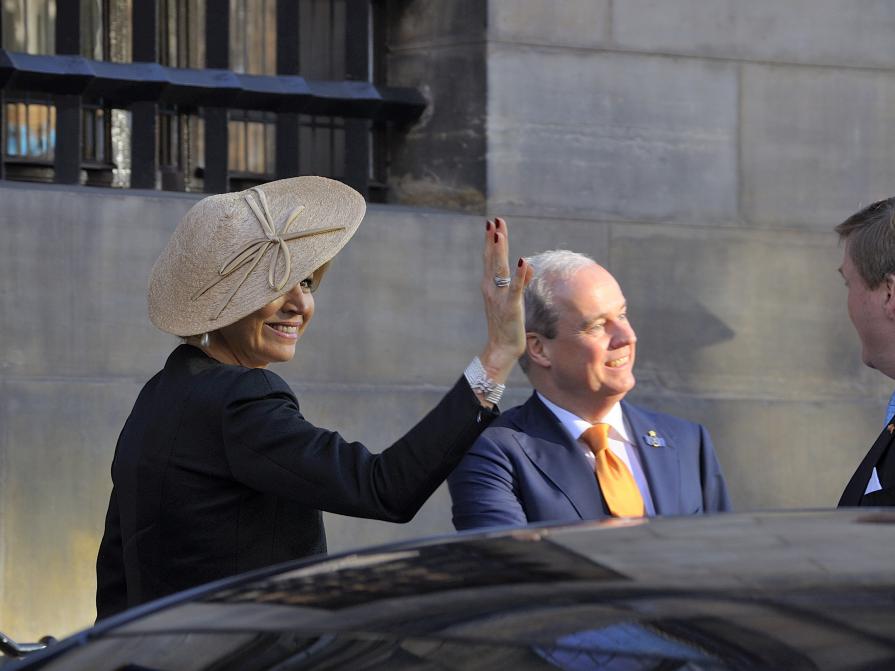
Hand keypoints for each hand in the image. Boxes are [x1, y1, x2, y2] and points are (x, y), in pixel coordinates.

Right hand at [478, 217, 531, 386]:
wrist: (501, 348)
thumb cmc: (506, 325)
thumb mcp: (512, 300)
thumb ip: (519, 282)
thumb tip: (527, 266)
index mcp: (490, 286)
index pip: (490, 259)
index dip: (492, 241)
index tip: (493, 224)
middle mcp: (491, 289)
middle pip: (492, 259)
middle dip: (494, 239)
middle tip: (494, 220)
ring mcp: (500, 297)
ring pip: (499, 269)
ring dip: (500, 251)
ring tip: (499, 233)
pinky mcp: (511, 307)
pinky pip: (515, 288)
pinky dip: (519, 275)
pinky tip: (523, 262)